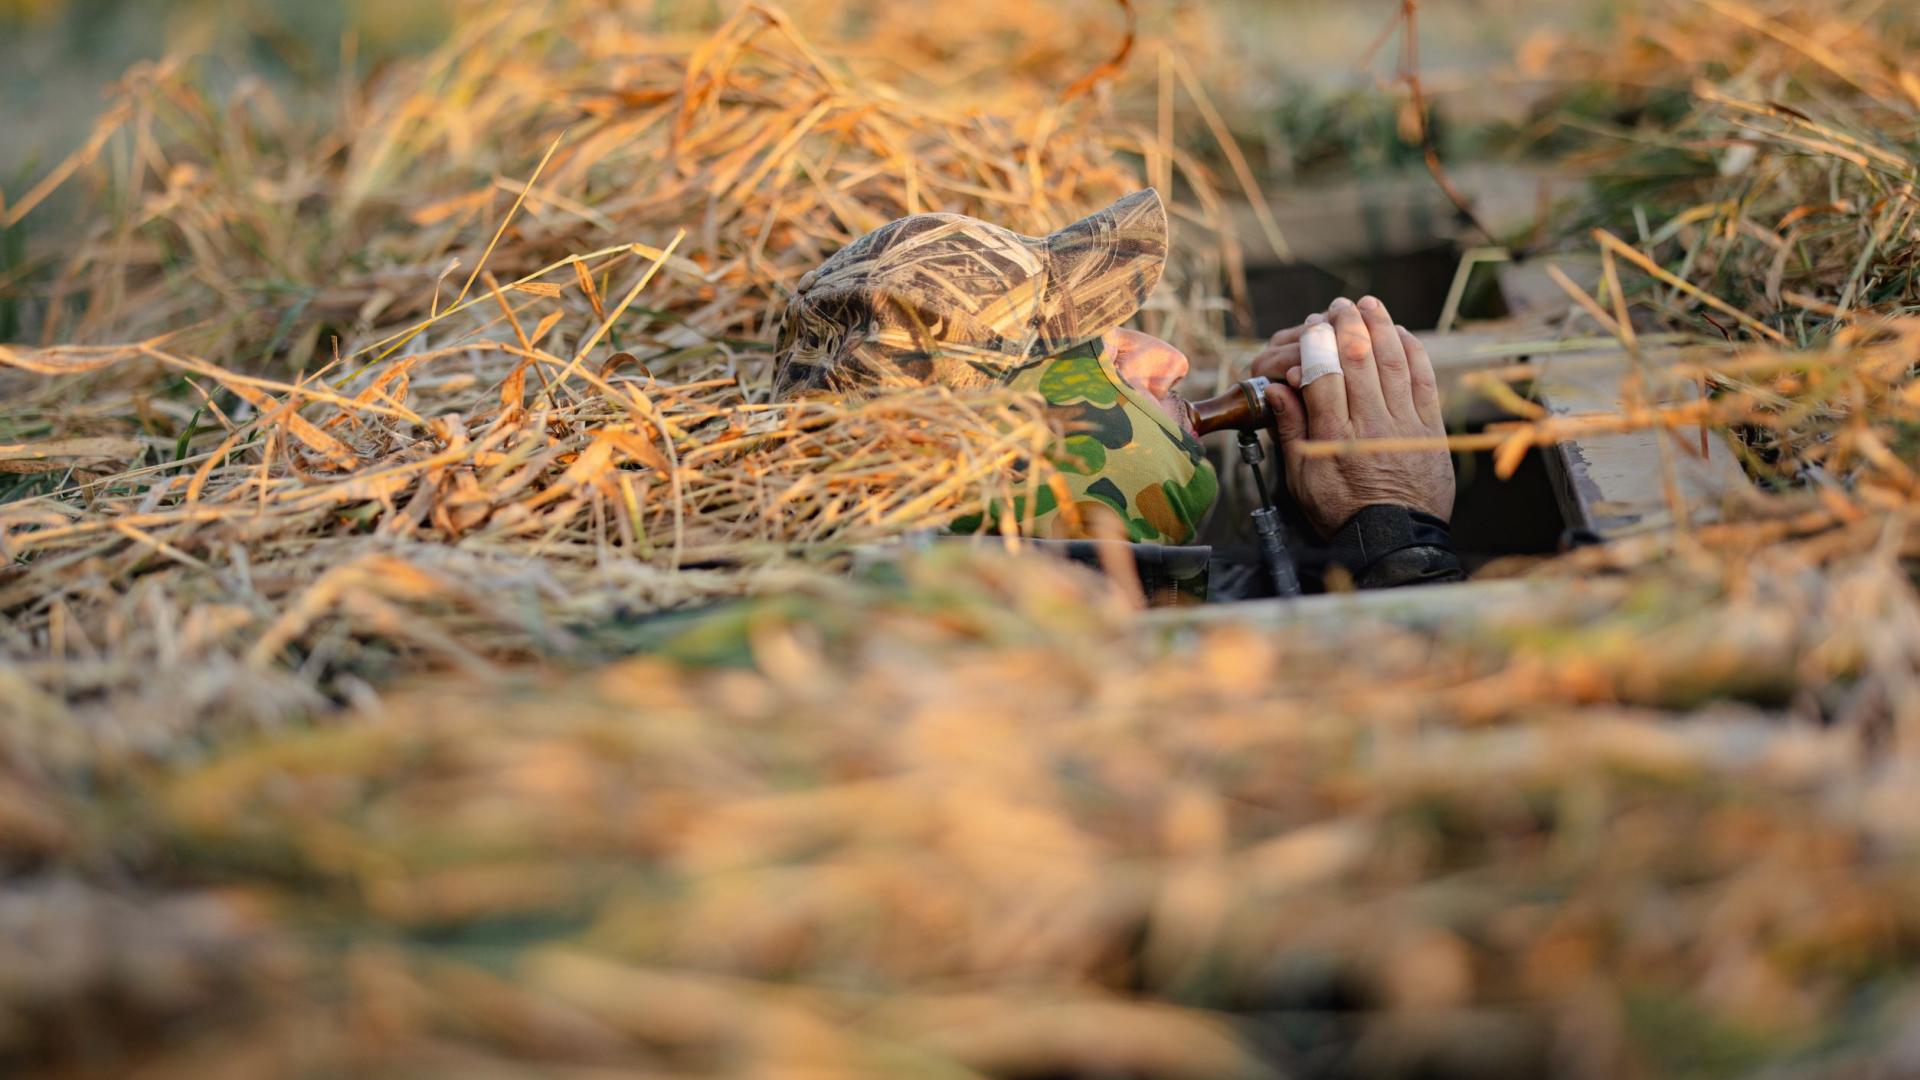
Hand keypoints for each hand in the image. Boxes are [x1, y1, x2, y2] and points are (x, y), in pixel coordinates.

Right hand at [1249, 297, 1454, 535]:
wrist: (1394, 539)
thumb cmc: (1342, 511)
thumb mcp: (1302, 479)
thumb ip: (1291, 430)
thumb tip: (1277, 390)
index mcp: (1334, 437)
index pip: (1325, 374)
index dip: (1318, 343)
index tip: (1313, 326)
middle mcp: (1371, 425)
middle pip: (1359, 359)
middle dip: (1348, 325)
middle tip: (1339, 306)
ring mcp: (1405, 424)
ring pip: (1393, 362)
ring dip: (1380, 327)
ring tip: (1369, 305)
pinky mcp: (1431, 428)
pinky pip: (1424, 380)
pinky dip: (1413, 352)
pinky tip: (1401, 334)